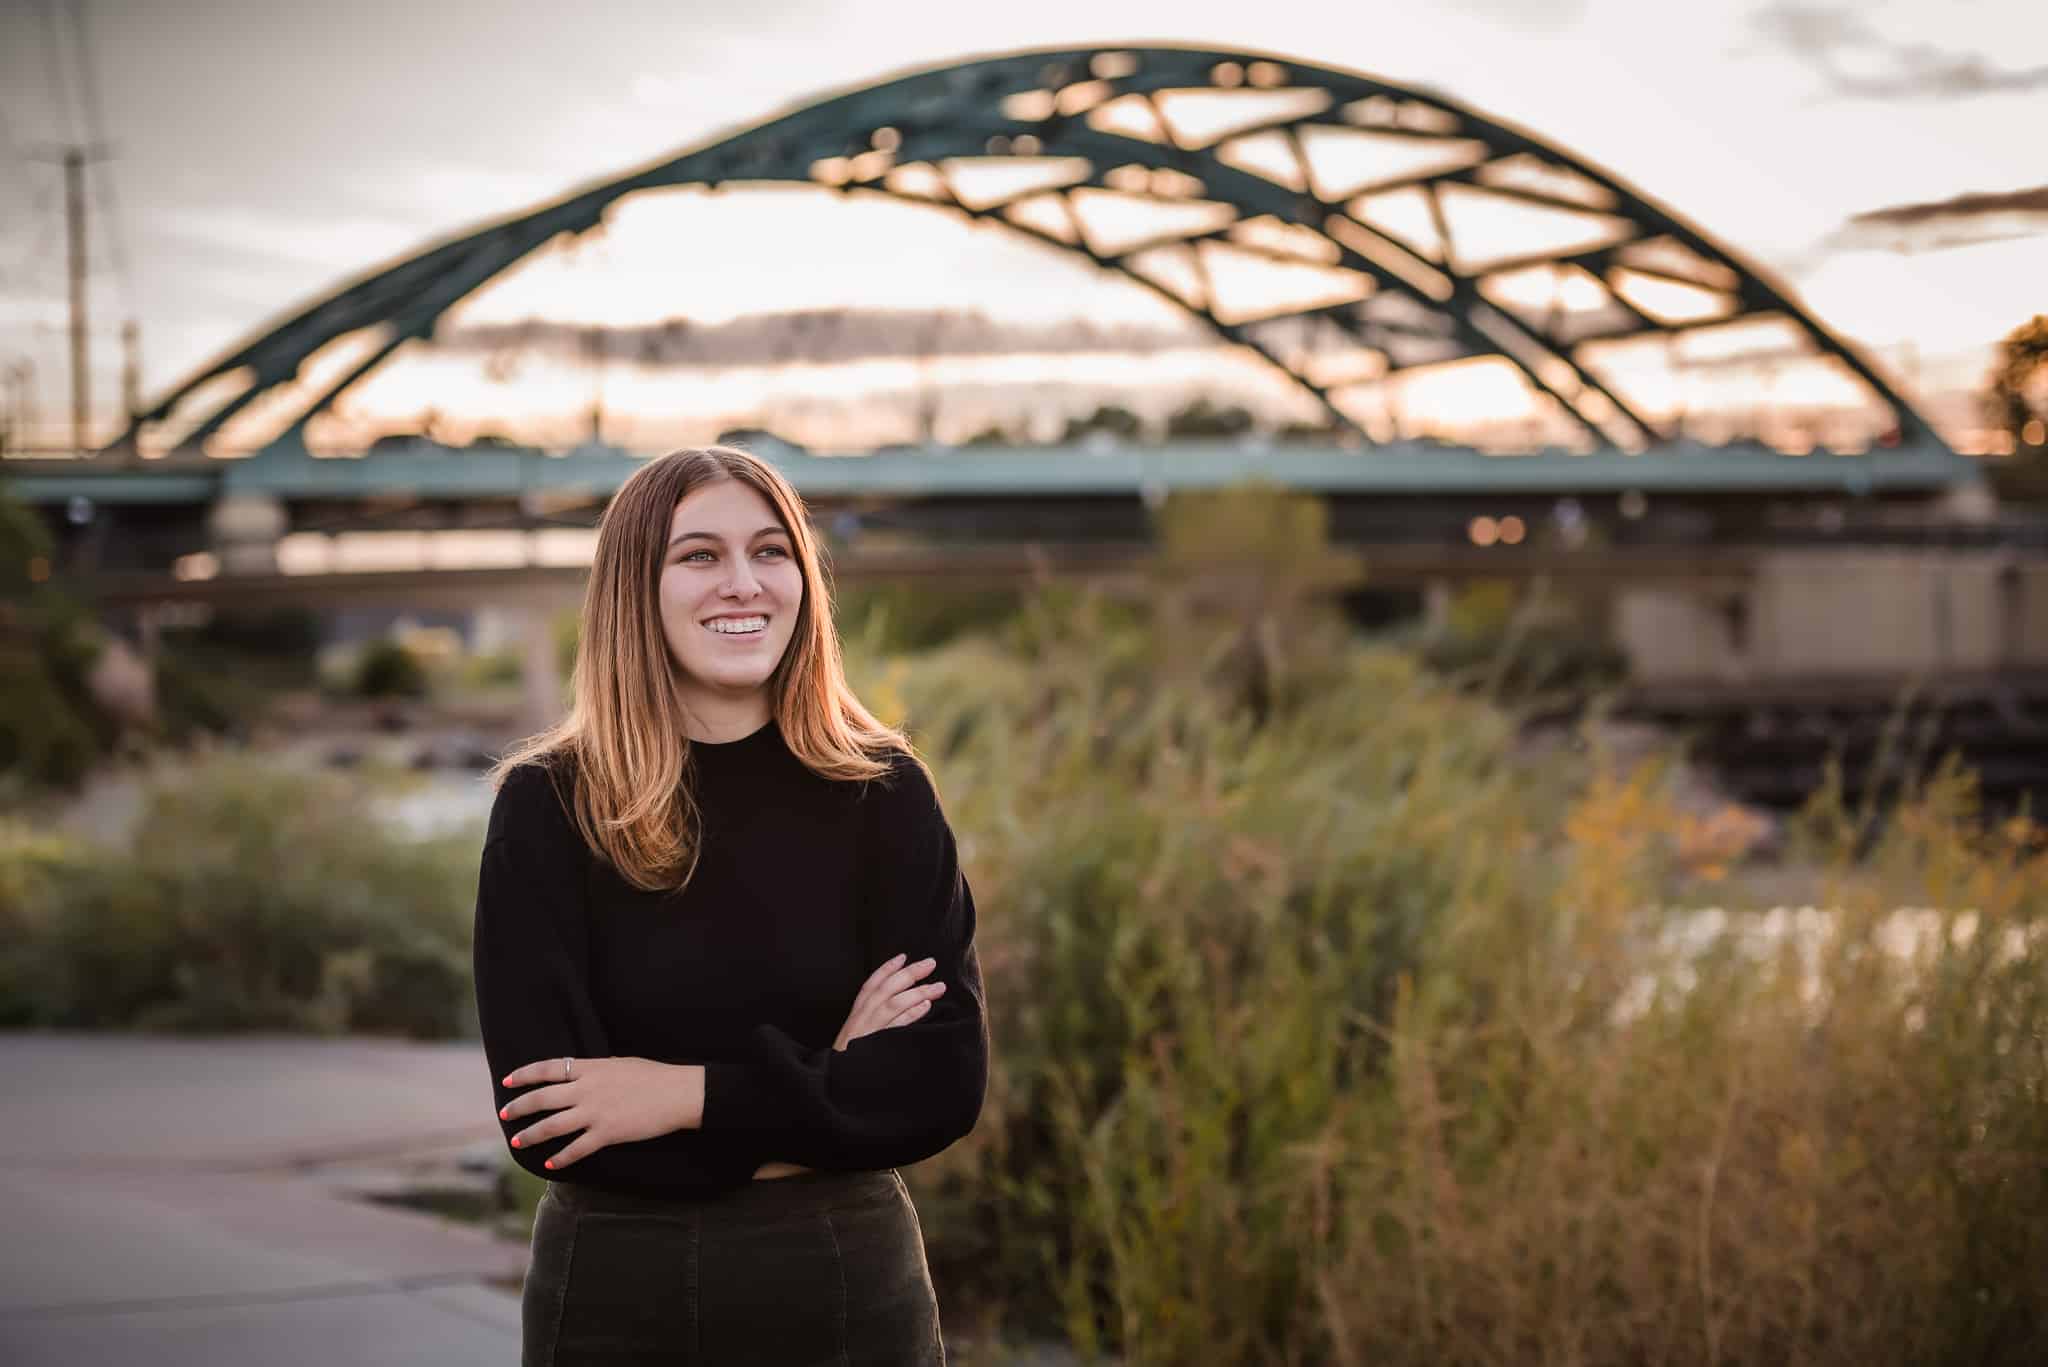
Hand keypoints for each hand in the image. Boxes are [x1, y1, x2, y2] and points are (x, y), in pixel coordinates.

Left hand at [499, 1055, 702, 1169]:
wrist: (677, 1093)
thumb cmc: (653, 1075)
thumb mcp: (620, 1064)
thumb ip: (595, 1070)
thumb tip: (578, 1075)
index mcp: (590, 1068)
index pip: (547, 1069)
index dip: (524, 1075)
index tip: (507, 1081)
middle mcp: (587, 1089)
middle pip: (542, 1098)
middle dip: (519, 1107)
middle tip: (505, 1114)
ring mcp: (595, 1113)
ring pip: (552, 1125)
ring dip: (531, 1134)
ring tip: (518, 1141)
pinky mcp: (606, 1133)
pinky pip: (576, 1148)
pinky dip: (561, 1157)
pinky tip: (550, 1163)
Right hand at [835, 952, 945, 1051]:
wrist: (841, 1074)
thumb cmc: (851, 1052)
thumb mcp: (856, 1030)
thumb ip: (870, 1013)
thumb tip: (895, 998)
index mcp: (857, 1011)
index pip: (872, 984)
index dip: (887, 968)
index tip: (903, 957)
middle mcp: (864, 1016)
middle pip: (888, 988)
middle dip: (910, 973)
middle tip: (930, 963)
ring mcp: (872, 1029)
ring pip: (896, 1003)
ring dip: (919, 992)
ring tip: (938, 987)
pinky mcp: (881, 1042)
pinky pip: (899, 1026)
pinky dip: (912, 1014)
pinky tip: (926, 1006)